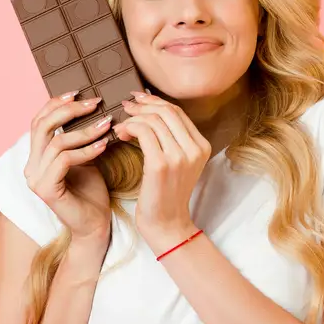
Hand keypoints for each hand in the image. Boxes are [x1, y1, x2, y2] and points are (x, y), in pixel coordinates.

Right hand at [23, 93, 113, 244]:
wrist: (95, 226)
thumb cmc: (92, 192)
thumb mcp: (86, 156)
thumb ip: (80, 136)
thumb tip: (92, 105)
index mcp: (36, 156)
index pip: (39, 121)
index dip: (56, 104)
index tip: (79, 92)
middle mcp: (31, 166)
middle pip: (42, 125)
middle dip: (69, 110)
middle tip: (95, 102)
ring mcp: (35, 178)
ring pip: (56, 142)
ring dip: (85, 131)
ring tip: (107, 124)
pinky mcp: (46, 189)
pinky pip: (65, 160)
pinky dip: (87, 150)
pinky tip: (104, 145)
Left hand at [113, 91, 211, 253]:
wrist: (167, 224)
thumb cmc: (166, 194)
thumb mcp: (178, 163)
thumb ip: (171, 139)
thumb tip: (149, 110)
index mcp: (202, 146)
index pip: (177, 112)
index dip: (155, 101)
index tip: (138, 99)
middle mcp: (194, 149)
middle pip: (166, 111)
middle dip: (142, 105)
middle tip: (126, 107)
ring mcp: (179, 157)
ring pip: (153, 120)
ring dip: (132, 118)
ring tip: (121, 126)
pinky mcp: (161, 164)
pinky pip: (143, 132)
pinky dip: (129, 128)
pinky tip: (121, 135)